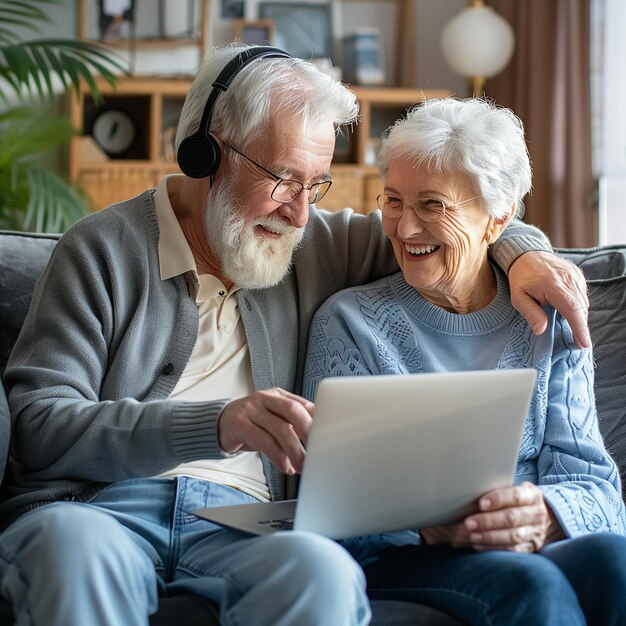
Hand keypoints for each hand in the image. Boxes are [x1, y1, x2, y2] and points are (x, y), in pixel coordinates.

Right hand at [218, 388, 313, 475]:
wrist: (219, 424)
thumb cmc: (252, 423)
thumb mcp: (273, 418)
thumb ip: (292, 423)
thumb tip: (318, 437)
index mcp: (278, 395)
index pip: (302, 404)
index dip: (316, 420)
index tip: (327, 436)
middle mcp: (266, 398)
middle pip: (292, 410)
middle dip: (308, 431)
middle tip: (318, 450)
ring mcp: (252, 410)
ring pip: (279, 428)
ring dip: (294, 450)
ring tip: (302, 466)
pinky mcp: (240, 424)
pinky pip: (264, 441)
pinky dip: (278, 456)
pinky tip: (285, 466)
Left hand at [421, 482, 564, 551]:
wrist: (539, 515)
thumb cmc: (516, 499)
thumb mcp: (513, 489)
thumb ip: (498, 489)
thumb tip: (470, 487)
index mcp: (532, 495)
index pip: (516, 496)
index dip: (498, 499)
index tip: (480, 503)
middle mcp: (537, 514)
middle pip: (512, 518)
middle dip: (488, 521)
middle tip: (468, 523)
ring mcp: (536, 532)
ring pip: (513, 536)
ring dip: (489, 537)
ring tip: (471, 535)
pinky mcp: (532, 547)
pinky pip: (513, 550)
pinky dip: (494, 548)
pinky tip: (478, 544)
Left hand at [508, 251, 589, 348]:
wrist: (527, 255)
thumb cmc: (521, 278)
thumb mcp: (518, 298)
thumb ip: (530, 314)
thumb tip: (541, 330)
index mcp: (554, 285)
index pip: (572, 309)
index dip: (579, 328)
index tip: (584, 343)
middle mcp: (569, 279)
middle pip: (581, 309)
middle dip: (580, 327)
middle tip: (577, 343)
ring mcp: (575, 276)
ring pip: (583, 303)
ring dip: (579, 317)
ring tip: (573, 330)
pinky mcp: (578, 275)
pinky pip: (582, 295)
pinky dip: (578, 306)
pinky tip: (569, 312)